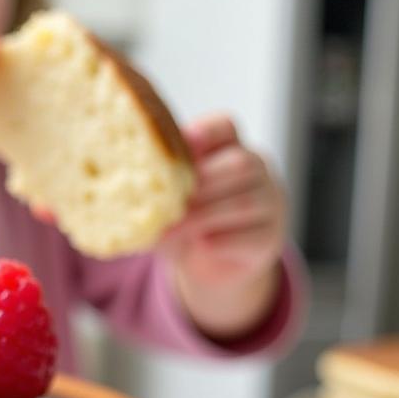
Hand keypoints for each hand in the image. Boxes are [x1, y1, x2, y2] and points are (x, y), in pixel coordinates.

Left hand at [159, 114, 286, 339]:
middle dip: (202, 182)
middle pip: (241, 163)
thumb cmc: (188, 228)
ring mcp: (269, 204)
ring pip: (243, 201)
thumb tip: (130, 199)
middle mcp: (256, 171)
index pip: (225, 128)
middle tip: (171, 200)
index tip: (183, 144)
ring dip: (203, 215)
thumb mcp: (170, 206)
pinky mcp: (269, 239)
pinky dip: (218, 242)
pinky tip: (198, 247)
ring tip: (173, 229)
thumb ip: (158, 196)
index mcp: (228, 150)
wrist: (214, 270)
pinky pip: (248, 237)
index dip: (205, 133)